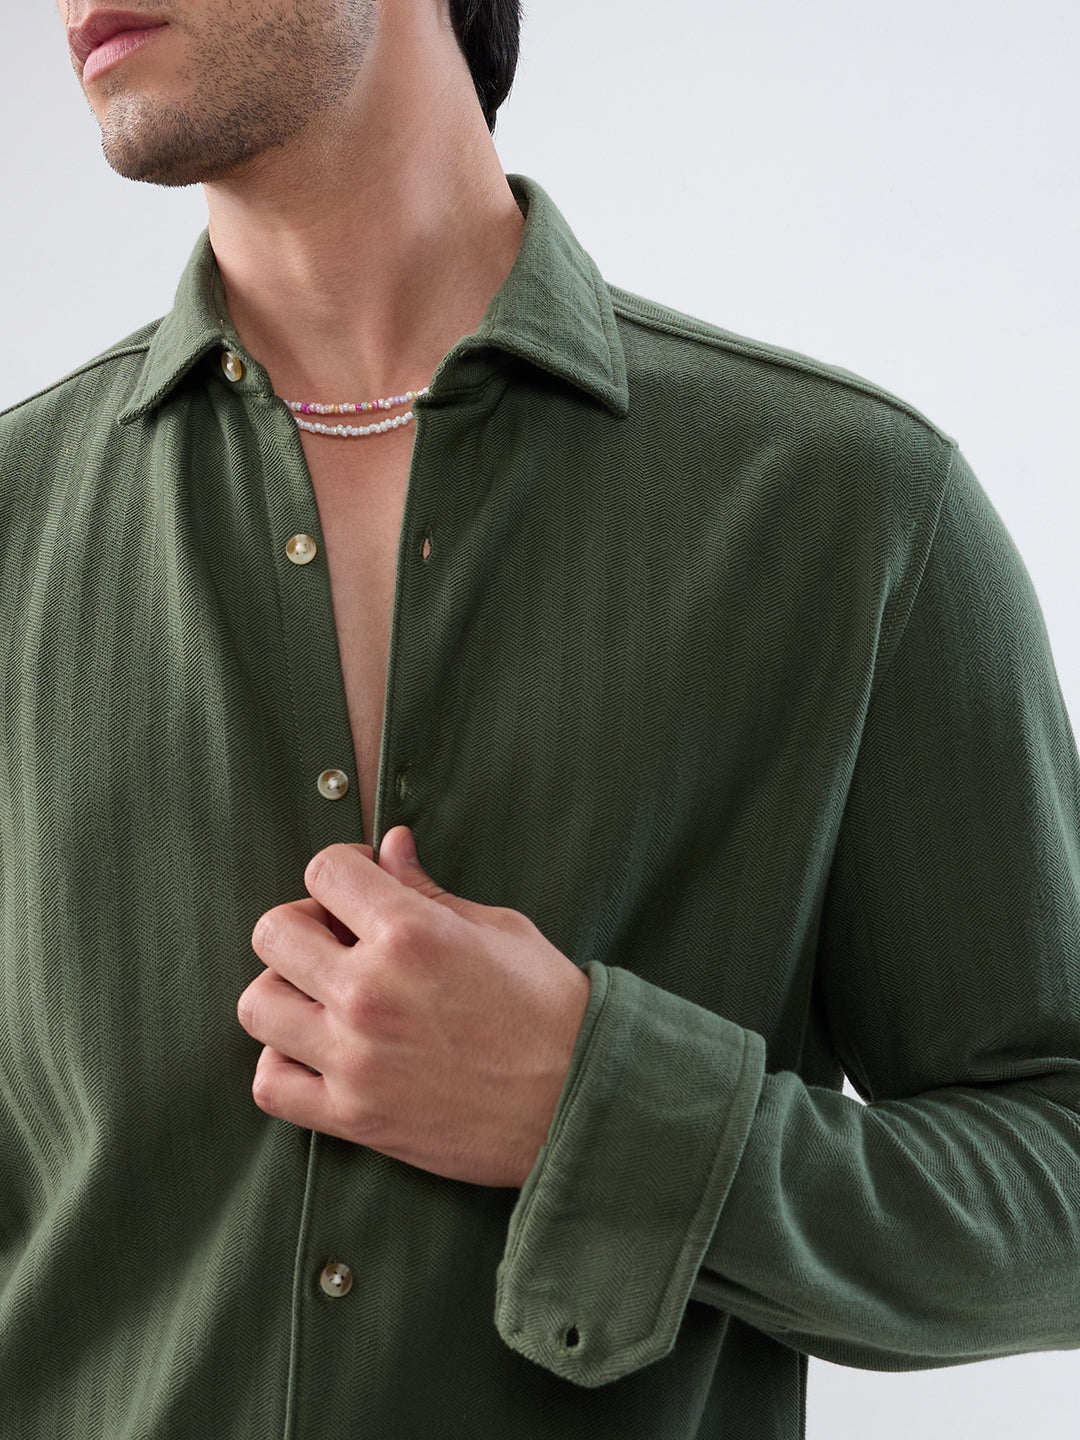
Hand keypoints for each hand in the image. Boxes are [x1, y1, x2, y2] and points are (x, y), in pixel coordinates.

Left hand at [238, 826, 590, 1186]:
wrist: (579, 1103)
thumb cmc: (550, 1010)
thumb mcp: (498, 929)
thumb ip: (430, 889)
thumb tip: (390, 845)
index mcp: (412, 933)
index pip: (324, 870)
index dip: (341, 869)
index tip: (359, 884)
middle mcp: (371, 991)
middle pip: (273, 931)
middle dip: (303, 923)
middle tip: (337, 939)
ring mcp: (355, 1057)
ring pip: (257, 1004)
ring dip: (284, 991)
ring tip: (322, 996)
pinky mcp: (353, 1116)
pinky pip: (269, 1084)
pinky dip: (281, 1063)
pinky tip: (315, 1051)